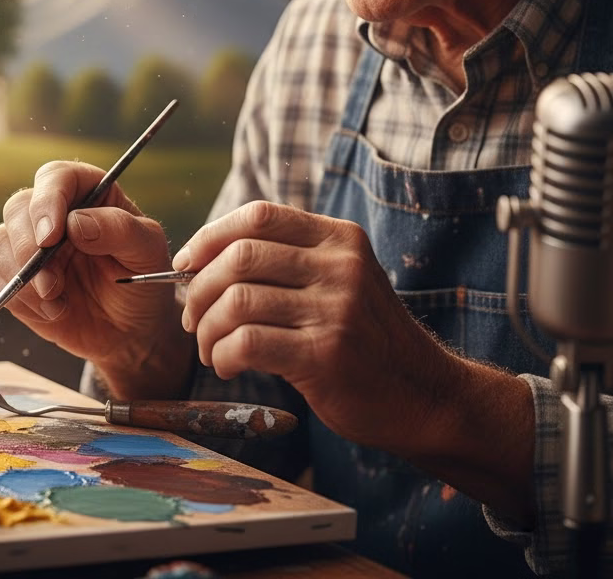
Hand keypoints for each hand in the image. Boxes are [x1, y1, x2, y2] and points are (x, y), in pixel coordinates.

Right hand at [0, 160, 192, 394]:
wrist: (132, 331)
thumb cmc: (143, 282)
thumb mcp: (148, 253)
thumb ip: (119, 230)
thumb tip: (75, 222)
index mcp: (89, 194)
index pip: (56, 177)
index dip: (47, 201)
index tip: (51, 236)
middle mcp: (55, 214)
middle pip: (17, 207)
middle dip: (28, 246)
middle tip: (51, 283)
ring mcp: (32, 246)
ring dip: (22, 275)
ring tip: (56, 300)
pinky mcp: (17, 279)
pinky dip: (16, 298)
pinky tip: (52, 311)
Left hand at [174, 200, 457, 457]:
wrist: (426, 396)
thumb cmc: (366, 340)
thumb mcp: (342, 281)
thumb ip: (289, 262)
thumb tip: (203, 260)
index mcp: (340, 239)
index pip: (259, 216)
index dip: (211, 236)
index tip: (187, 264)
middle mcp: (341, 266)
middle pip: (240, 255)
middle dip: (199, 287)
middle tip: (191, 317)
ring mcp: (336, 309)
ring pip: (238, 300)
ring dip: (207, 328)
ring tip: (210, 348)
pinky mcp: (326, 354)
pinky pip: (247, 342)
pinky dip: (223, 354)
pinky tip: (227, 365)